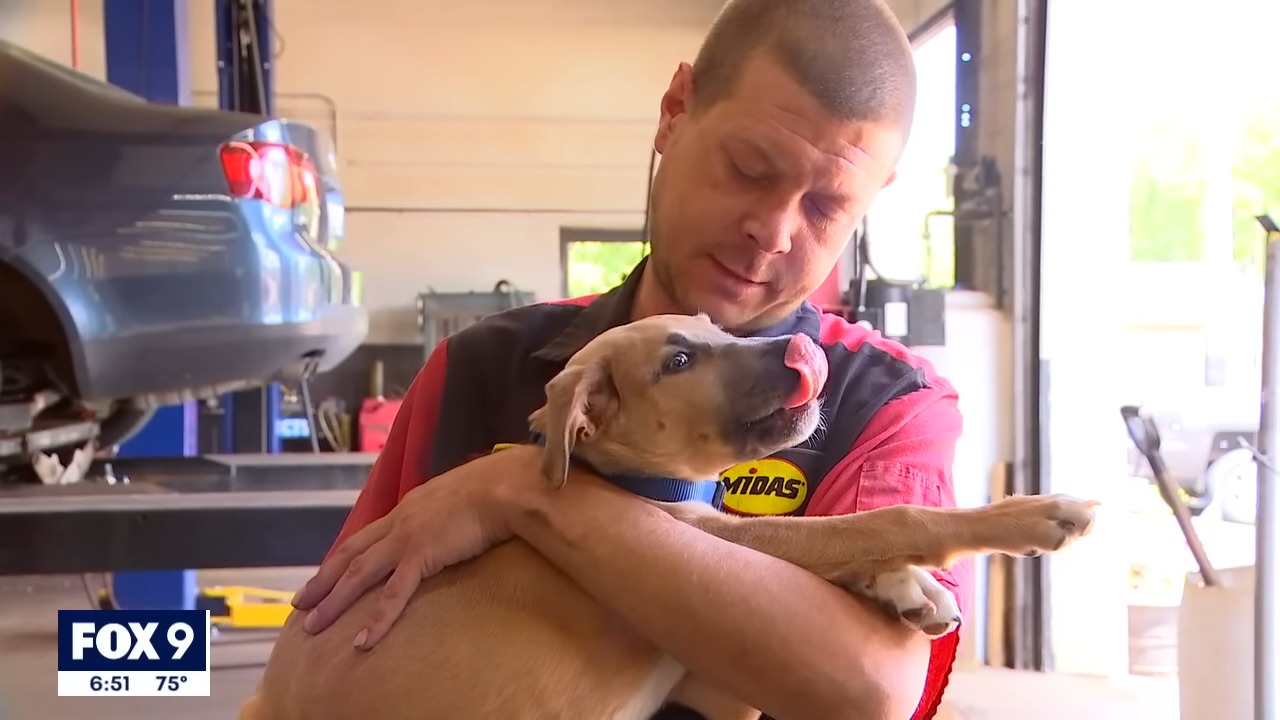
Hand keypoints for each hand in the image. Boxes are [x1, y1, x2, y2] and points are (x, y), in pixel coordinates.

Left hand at [290, 449, 528, 648]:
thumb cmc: (492, 489)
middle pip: (350, 555)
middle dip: (323, 580)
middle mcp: (399, 522)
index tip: (324, 574)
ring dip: (333, 601)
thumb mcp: (458, 497)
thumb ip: (444, 511)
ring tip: (312, 626)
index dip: (341, 557)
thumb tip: (449, 520)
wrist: (503, 488)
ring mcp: (407, 538)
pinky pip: (394, 594)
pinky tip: (362, 641)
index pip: (365, 536)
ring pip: (359, 574)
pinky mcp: (422, 555)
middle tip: (300, 604)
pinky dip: (377, 619)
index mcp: (407, 508)